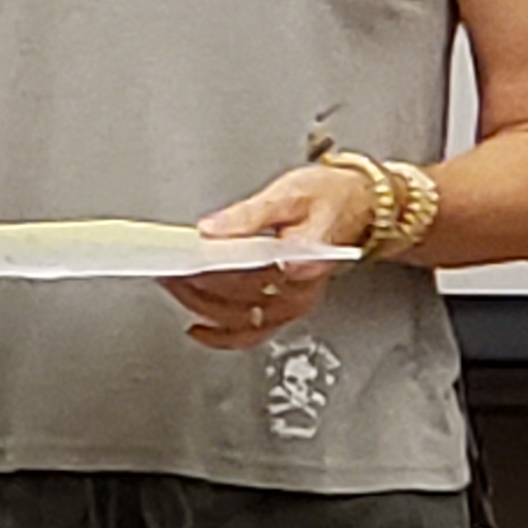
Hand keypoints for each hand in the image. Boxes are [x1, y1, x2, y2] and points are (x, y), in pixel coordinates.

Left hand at [167, 165, 357, 351]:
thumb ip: (249, 214)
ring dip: (204, 308)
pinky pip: (254, 332)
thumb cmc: (327, 197)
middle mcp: (301, 286)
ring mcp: (295, 301)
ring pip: (244, 319)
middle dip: (199, 287)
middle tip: (169, 270)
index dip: (212, 270)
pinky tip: (199, 327)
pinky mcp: (289, 307)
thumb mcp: (287, 192)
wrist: (358, 207)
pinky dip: (224, 335)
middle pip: (242, 297)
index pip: (249, 270)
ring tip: (175, 288)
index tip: (184, 262)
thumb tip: (212, 229)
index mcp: (303, 254)